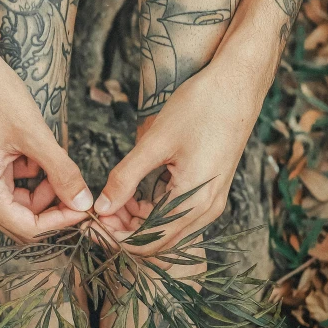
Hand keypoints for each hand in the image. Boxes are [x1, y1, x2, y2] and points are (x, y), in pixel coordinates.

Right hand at [0, 41, 92, 242]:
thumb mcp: (34, 133)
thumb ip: (61, 171)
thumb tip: (83, 202)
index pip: (27, 228)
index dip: (60, 222)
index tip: (86, 207)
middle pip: (22, 219)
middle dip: (53, 206)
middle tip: (79, 188)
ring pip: (19, 201)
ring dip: (44, 187)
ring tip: (55, 158)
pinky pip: (12, 183)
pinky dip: (32, 172)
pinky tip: (37, 148)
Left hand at [93, 55, 266, 256]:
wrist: (238, 85)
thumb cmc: (201, 107)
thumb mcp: (156, 142)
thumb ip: (126, 177)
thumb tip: (101, 206)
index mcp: (194, 202)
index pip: (147, 243)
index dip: (114, 238)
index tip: (89, 223)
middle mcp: (206, 210)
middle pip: (157, 241)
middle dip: (123, 230)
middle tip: (97, 209)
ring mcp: (211, 201)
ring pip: (167, 228)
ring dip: (137, 220)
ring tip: (111, 198)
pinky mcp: (210, 190)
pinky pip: (177, 213)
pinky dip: (152, 209)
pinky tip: (133, 191)